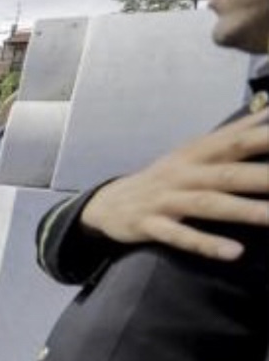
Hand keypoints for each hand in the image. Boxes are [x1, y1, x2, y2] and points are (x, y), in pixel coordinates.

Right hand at [80, 110, 268, 260]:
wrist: (108, 204)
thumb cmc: (163, 178)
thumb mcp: (191, 151)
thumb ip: (229, 134)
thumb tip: (267, 109)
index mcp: (195, 154)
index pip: (236, 142)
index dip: (265, 139)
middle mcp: (182, 174)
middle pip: (227, 174)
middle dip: (263, 178)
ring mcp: (165, 200)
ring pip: (207, 204)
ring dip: (242, 211)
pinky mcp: (150, 225)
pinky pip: (180, 236)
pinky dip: (206, 243)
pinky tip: (233, 252)